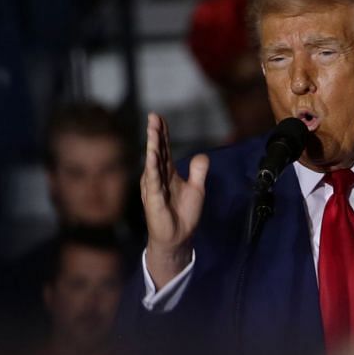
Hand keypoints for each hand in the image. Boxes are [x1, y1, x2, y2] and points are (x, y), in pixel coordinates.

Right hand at [141, 112, 206, 289]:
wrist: (179, 237)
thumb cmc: (184, 214)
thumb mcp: (197, 189)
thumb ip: (198, 172)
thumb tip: (202, 155)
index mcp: (168, 173)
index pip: (165, 149)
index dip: (163, 133)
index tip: (159, 117)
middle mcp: (158, 177)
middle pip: (157, 151)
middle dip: (155, 134)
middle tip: (153, 116)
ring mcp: (155, 187)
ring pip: (153, 163)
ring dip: (153, 146)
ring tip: (152, 130)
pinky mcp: (154, 200)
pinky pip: (154, 182)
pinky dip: (152, 168)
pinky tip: (151, 155)